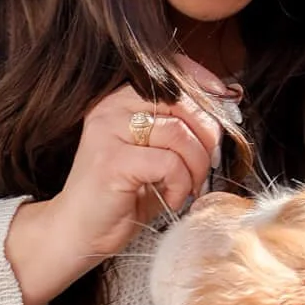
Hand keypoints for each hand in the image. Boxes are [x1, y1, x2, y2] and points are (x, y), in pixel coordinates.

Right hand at [3, 57, 227, 304]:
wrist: (78, 232)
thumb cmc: (121, 196)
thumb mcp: (156, 156)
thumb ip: (181, 130)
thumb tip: (224, 109)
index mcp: (120, 100)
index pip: (170, 72)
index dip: (204, 83)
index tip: (227, 104)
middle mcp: (110, 109)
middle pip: (181, 101)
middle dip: (208, 136)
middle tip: (207, 165)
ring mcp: (108, 132)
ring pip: (179, 133)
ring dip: (196, 165)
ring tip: (188, 187)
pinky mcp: (112, 162)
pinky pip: (169, 162)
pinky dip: (181, 184)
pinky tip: (172, 198)